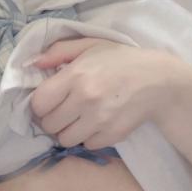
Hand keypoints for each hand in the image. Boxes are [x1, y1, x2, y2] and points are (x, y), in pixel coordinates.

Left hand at [28, 37, 191, 148]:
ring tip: (78, 119)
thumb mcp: (90, 45)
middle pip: (49, 125)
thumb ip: (58, 51)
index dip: (40, 105)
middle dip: (52, 119)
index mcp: (76, 76)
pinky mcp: (112, 135)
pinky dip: (88, 137)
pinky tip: (96, 123)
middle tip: (63, 110)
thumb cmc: (120, 60)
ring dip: (68, 131)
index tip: (48, 102)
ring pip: (64, 139)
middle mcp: (85, 99)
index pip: (39, 103)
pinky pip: (86, 145)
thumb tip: (33, 63)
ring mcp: (99, 120)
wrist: (158, 80)